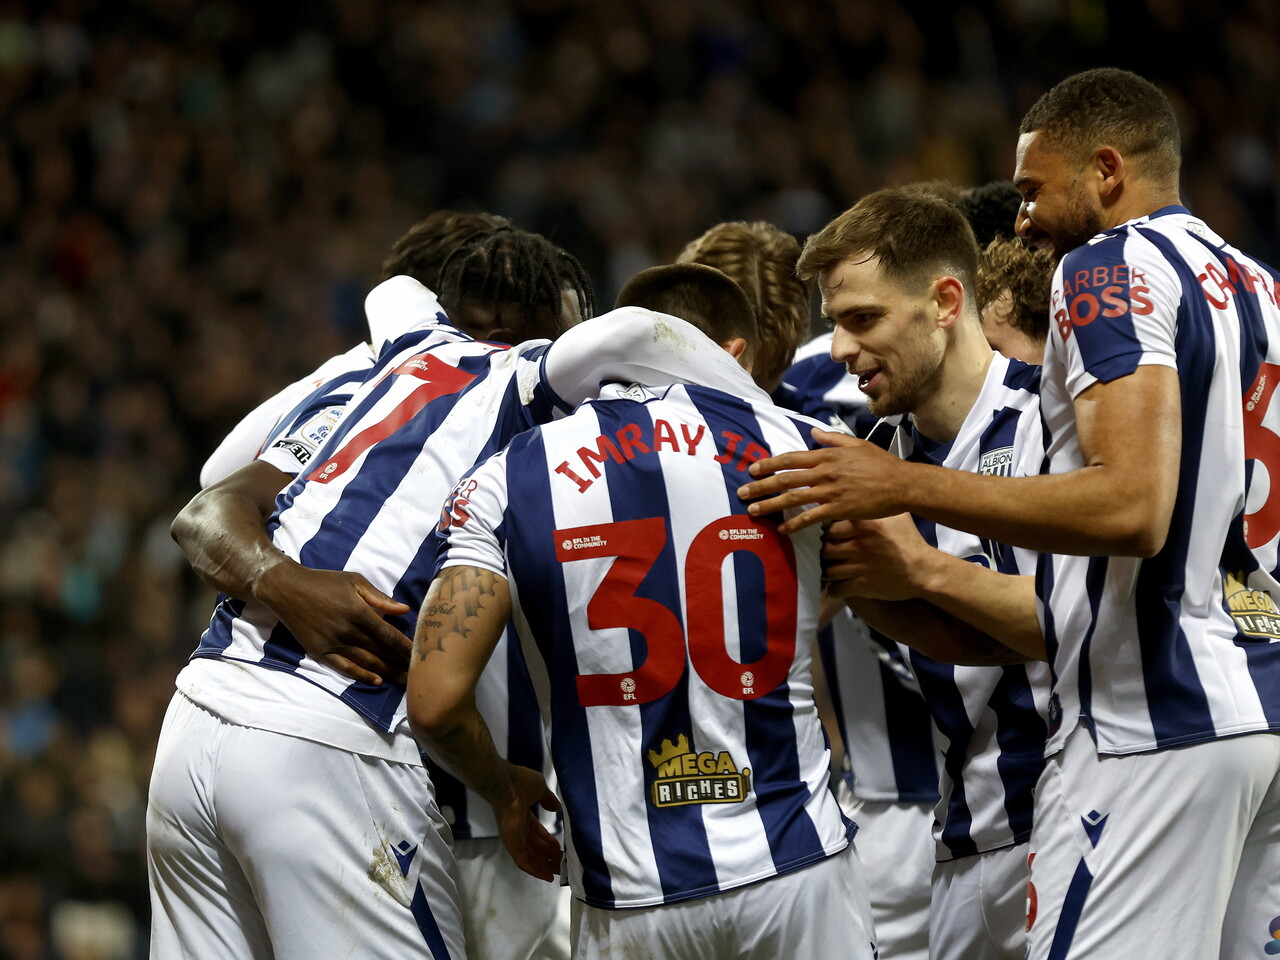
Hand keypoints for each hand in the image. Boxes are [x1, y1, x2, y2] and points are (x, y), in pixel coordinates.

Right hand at [253, 560, 411, 684]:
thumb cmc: (325, 582)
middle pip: (381, 652)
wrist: (288, 590)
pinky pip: (344, 668)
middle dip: (400, 663)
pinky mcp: (320, 653)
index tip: (420, 654)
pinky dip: (362, 676)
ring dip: (386, 672)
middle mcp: (348, 631)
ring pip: (366, 663)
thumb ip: (380, 598)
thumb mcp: (355, 581)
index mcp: (359, 612)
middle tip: (418, 672)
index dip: (405, 647)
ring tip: (404, 681)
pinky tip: (377, 681)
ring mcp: (333, 644)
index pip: (389, 635)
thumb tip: (405, 610)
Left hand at [495, 764, 562, 882]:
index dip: (548, 840)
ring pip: (530, 856)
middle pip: (534, 846)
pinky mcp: (512, 844)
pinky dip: (536, 870)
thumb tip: (556, 807)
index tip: (559, 848)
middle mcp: (517, 827)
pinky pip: (524, 862)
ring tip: (559, 872)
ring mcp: (514, 837)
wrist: (506, 785)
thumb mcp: (540, 789)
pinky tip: (547, 876)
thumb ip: (548, 799)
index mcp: (522, 814)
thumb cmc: (521, 782)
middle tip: (562, 863)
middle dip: (548, 855)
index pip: (536, 831)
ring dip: (544, 864)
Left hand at [736, 429, 908, 533]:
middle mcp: (825, 472)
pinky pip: (811, 517)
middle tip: (741, 492)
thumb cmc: (881, 463)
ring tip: (753, 511)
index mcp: (827, 456)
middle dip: (761, 485)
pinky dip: (795, 524)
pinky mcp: (839, 509)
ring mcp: (831, 491)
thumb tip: (812, 431)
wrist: (902, 484)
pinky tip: (782, 531)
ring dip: (770, 505)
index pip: (791, 458)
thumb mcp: (856, 445)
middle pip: (785, 478)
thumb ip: (832, 439)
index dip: (769, 464)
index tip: (752, 469)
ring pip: (793, 498)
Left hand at [822, 514, 936, 600]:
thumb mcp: (897, 516)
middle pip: (824, 548)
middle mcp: (860, 544)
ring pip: (828, 570)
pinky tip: (835, 587)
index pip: (829, 526)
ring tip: (826, 571)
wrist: (924, 570)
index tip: (825, 536)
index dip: (824, 532)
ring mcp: (861, 566)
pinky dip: (834, 590)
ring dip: (825, 572)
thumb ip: (878, 504)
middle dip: (822, 552)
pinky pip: (838, 588)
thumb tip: (867, 490)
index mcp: (865, 525)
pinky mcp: (863, 585)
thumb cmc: (910, 540)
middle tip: (822, 554)